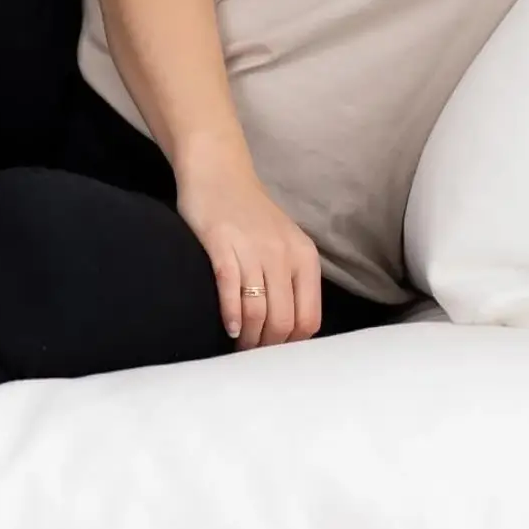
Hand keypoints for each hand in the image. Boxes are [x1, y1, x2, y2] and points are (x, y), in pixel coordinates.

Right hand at [176, 163, 322, 349]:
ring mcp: (252, 248)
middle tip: (253, 356)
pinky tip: (229, 328)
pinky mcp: (221, 243)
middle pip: (283, 320)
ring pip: (258, 310)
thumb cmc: (251, 214)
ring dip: (248, 338)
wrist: (219, 172)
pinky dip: (231, 315)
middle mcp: (283, 253)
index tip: (275, 353)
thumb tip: (288, 331)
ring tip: (239, 347)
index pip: (308, 318)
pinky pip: (230, 289)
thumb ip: (291, 280)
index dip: (292, 344)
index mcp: (304, 257)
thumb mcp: (284, 244)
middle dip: (268, 347)